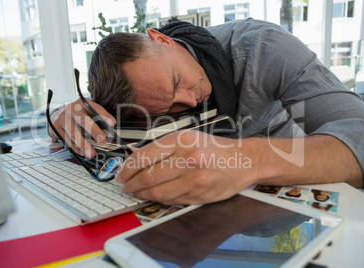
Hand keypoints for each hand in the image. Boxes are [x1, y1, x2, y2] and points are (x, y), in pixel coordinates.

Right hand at [48, 98, 115, 157]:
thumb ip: (98, 118)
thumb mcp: (87, 111)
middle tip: (101, 140)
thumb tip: (111, 129)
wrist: (57, 114)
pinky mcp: (55, 127)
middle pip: (83, 120)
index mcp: (82, 103)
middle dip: (94, 131)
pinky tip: (82, 152)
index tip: (113, 123)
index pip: (95, 108)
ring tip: (91, 153)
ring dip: (83, 145)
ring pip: (74, 133)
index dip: (104, 115)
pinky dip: (75, 147)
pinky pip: (66, 139)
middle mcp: (72, 109)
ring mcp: (62, 118)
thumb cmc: (76, 114)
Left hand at [115, 130, 255, 204]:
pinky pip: (170, 201)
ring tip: (134, 191)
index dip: (127, 168)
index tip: (121, 173)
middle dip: (130, 184)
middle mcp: (187, 159)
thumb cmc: (213, 148)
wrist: (243, 160)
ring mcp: (194, 179)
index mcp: (181, 140)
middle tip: (124, 185)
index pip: (144, 157)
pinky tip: (152, 196)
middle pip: (148, 177)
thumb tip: (134, 158)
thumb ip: (161, 147)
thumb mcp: (187, 137)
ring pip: (157, 192)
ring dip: (140, 194)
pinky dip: (157, 199)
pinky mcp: (199, 195)